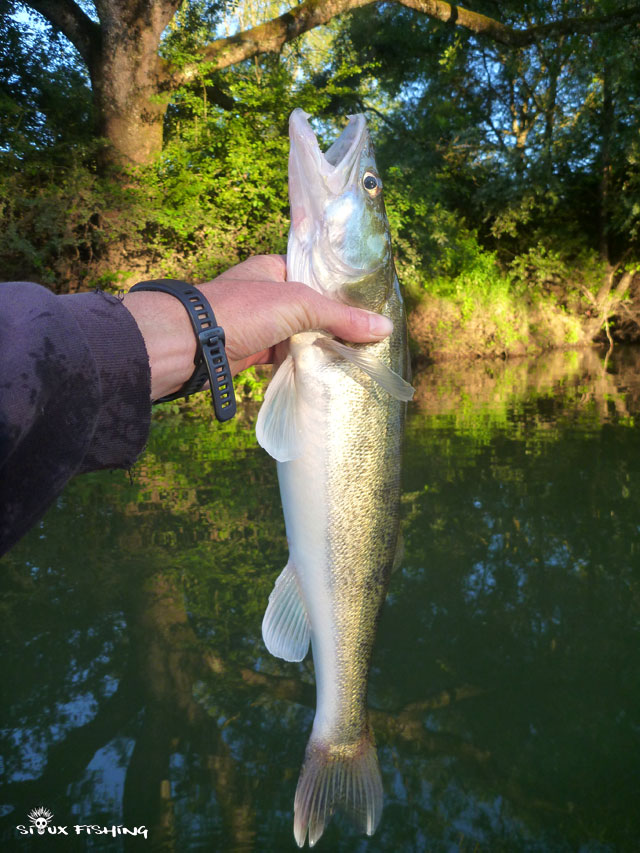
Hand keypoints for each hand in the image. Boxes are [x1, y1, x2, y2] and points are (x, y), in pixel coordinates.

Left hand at [123, 255, 393, 400]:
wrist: (192, 345)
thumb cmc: (243, 310)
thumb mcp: (299, 304)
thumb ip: (340, 316)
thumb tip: (383, 327)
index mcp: (272, 269)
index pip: (313, 274)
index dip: (339, 289)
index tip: (367, 305)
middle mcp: (264, 294)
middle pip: (308, 308)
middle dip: (332, 323)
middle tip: (367, 335)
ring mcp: (257, 325)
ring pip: (296, 335)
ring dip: (317, 346)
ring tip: (354, 355)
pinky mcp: (251, 353)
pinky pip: (283, 358)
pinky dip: (301, 364)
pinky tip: (325, 372)